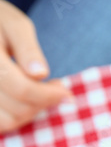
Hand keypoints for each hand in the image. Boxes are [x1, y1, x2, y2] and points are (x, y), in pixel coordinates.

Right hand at [0, 0, 70, 133]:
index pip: (22, 88)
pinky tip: (25, 101)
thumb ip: (27, 48)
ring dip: (30, 113)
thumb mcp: (15, 25)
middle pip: (17, 109)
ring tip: (40, 93)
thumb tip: (40, 74)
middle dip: (42, 103)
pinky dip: (15, 118)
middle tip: (56, 88)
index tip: (67, 93)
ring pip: (7, 122)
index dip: (49, 95)